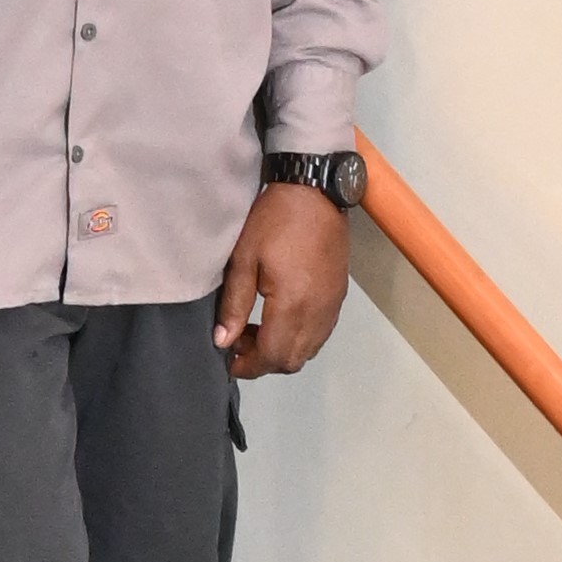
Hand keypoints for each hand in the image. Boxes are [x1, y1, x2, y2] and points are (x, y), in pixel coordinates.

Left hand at [215, 179, 352, 380]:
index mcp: (293, 306)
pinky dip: (299, 338)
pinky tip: (278, 319)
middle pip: (293, 360)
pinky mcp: (338, 297)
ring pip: (309, 350)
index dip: (249, 366)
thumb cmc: (273, 222)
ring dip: (282, 351)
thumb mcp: (243, 260)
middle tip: (237, 342)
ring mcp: (332, 307)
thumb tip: (223, 341)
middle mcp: (318, 313)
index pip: (273, 356)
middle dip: (264, 362)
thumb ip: (234, 305)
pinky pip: (320, 333)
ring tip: (254, 330)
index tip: (228, 361)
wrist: (315, 194)